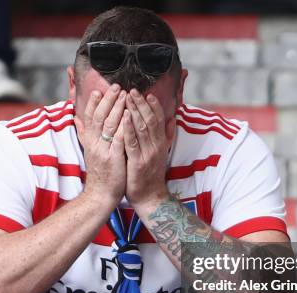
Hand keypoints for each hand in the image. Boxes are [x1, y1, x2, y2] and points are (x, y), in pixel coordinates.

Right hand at [74, 84, 126, 208]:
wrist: (100, 196)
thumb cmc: (99, 174)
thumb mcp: (89, 152)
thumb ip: (84, 134)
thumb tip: (76, 118)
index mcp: (89, 141)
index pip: (89, 117)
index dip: (93, 103)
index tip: (99, 90)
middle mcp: (94, 144)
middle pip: (99, 117)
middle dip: (108, 100)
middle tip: (116, 86)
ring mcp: (103, 151)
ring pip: (108, 125)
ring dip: (117, 108)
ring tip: (125, 95)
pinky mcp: (114, 159)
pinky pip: (118, 140)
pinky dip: (123, 126)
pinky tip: (129, 116)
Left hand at [123, 89, 175, 209]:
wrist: (150, 198)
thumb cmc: (151, 175)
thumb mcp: (160, 153)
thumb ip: (166, 136)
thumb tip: (172, 119)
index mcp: (161, 143)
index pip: (159, 119)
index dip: (153, 105)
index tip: (146, 92)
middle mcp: (157, 146)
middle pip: (150, 120)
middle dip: (141, 104)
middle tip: (132, 90)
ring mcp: (148, 154)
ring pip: (142, 128)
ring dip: (134, 111)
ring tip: (127, 97)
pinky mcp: (138, 163)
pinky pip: (133, 143)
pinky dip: (129, 129)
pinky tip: (124, 118)